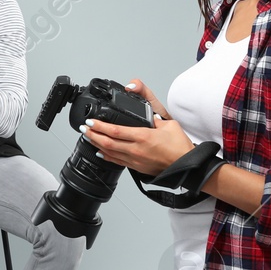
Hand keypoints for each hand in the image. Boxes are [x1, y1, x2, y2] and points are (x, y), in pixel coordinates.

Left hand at [81, 79, 195, 173]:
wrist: (186, 166)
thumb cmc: (179, 146)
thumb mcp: (168, 123)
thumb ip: (153, 110)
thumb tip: (141, 101)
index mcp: (143, 137)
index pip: (115, 130)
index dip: (100, 126)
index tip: (91, 122)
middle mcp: (136, 150)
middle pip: (107, 142)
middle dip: (93, 135)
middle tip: (84, 129)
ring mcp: (135, 160)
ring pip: (109, 153)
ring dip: (97, 144)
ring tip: (88, 137)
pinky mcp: (136, 167)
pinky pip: (117, 162)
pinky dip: (106, 156)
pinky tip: (99, 152)